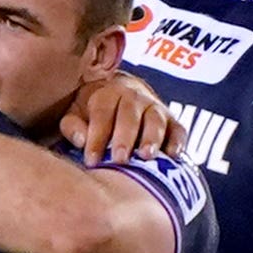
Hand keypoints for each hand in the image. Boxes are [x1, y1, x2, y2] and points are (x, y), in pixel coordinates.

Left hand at [59, 71, 181, 164]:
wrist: (124, 92)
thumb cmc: (95, 110)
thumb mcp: (76, 112)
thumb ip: (73, 126)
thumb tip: (81, 141)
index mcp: (108, 93)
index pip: (102, 114)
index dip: (97, 137)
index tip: (91, 161)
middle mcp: (134, 97)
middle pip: (130, 116)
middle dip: (125, 138)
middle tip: (120, 159)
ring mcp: (156, 108)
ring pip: (156, 121)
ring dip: (153, 138)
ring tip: (147, 156)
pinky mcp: (173, 122)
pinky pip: (179, 130)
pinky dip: (178, 142)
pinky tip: (173, 155)